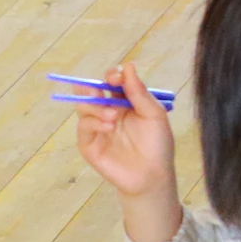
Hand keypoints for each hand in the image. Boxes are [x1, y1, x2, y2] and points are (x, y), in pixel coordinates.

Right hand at [75, 61, 183, 241]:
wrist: (153, 175)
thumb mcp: (154, 114)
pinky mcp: (88, 144)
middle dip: (95, 86)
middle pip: (91, 91)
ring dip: (97, 106)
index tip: (117, 75)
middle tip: (106, 86)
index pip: (111, 83)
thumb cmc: (157, 144)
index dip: (111, 76)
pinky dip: (94, 123)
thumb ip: (139, 92)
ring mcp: (96, 128)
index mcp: (125, 103)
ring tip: (114, 115)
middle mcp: (108, 112)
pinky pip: (83, 127)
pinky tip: (109, 126)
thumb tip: (128, 66)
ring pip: (84, 106)